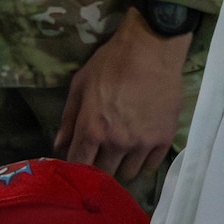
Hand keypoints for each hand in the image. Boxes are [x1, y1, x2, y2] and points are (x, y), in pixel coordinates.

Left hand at [55, 9, 191, 182]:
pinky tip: (138, 150)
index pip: (79, 164)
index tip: (78, 161)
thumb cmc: (111, 63)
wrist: (151, 50)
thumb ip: (69, 118)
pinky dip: (142, 162)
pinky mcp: (164, 140)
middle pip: (104, 173)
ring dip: (120, 166)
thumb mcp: (80, 85)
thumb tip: (59, 145)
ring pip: (128, 174)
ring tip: (120, 153)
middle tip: (99, 154)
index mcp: (92, 129)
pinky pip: (151, 166)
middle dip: (98, 167)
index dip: (76, 166)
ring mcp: (142, 144)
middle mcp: (117, 143)